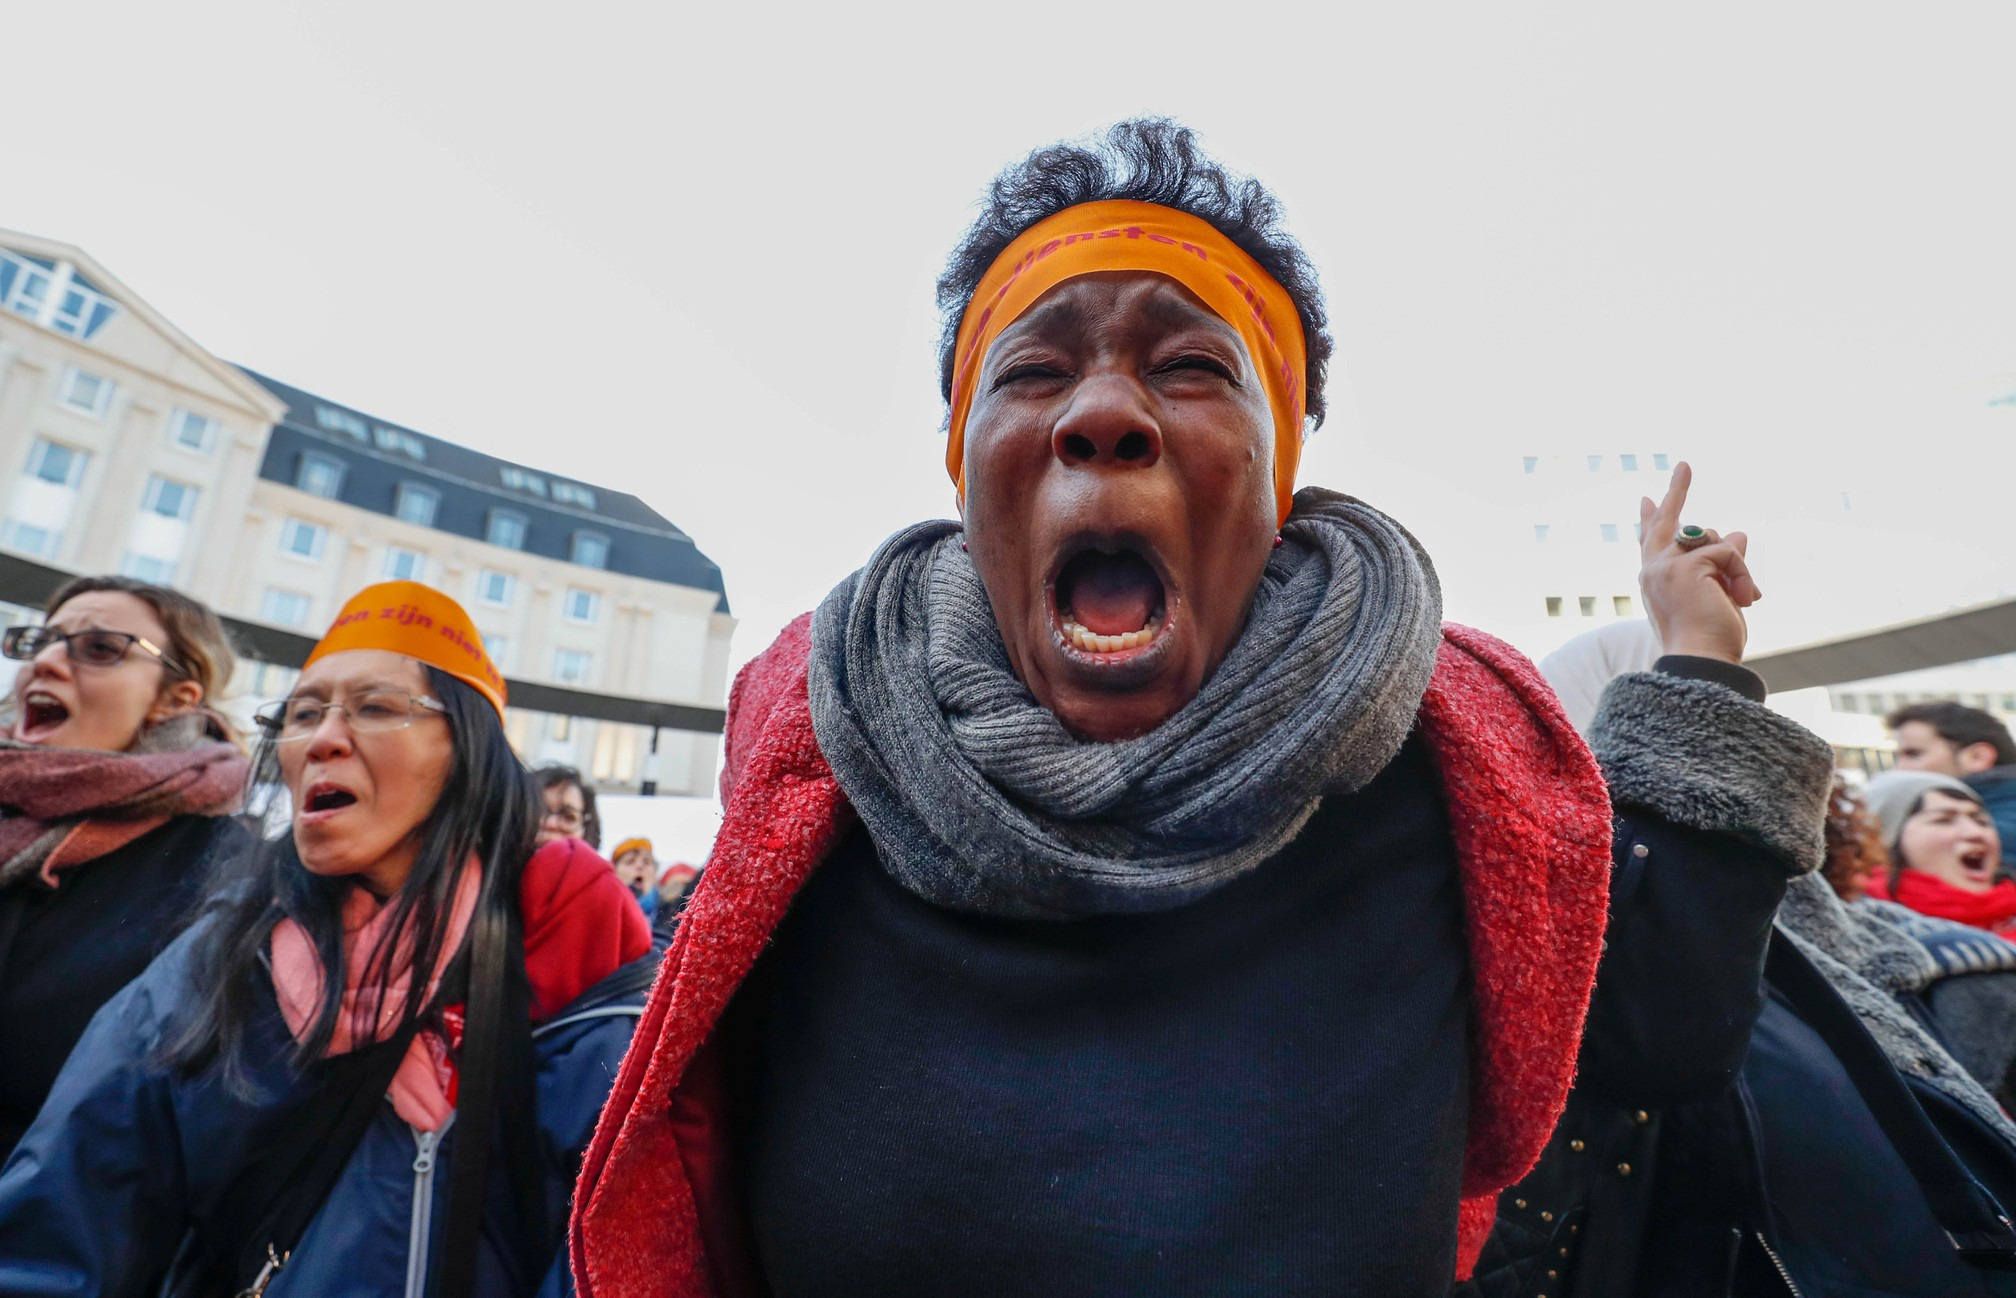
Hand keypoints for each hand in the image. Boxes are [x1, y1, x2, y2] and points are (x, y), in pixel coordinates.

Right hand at [1638, 462, 1758, 664]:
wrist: (1701, 659)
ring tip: (1743, 597)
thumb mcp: (1718, 595)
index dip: (1649, 519)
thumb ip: (1721, 564)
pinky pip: (1727, 551)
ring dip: (1735, 565)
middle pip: (1666, 521)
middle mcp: (1652, 570)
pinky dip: (1742, 574)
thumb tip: (1740, 532)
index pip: (1650, 542)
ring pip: (1711, 539)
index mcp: (1655, 581)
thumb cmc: (1709, 638)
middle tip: (1684, 465)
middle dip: (1677, 491)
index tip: (1646, 499)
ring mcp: (1665, 566)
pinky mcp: (1684, 566)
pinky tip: (1744, 598)